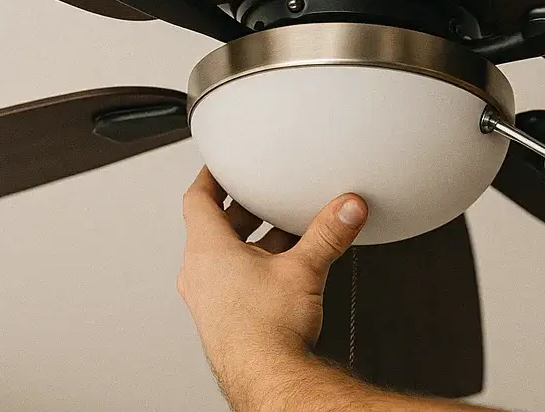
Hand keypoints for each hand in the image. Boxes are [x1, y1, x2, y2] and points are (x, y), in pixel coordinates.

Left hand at [177, 168, 366, 383]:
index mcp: (207, 251)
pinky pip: (232, 281)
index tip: (219, 167)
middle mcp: (200, 274)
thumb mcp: (304, 268)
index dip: (210, 177)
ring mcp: (208, 299)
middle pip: (213, 227)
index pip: (197, 199)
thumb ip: (329, 233)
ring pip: (224, 256)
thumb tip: (347, 209)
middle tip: (261, 197)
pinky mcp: (222, 318)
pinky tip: (282, 273)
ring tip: (282, 234)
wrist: (267, 377)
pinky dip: (253, 268)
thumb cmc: (266, 331)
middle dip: (242, 211)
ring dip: (251, 242)